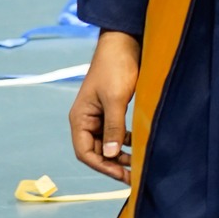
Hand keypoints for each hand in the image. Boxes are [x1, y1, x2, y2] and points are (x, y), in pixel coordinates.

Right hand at [69, 30, 139, 182]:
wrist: (124, 43)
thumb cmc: (116, 68)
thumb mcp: (115, 98)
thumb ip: (113, 126)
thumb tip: (112, 154)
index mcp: (80, 118)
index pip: (85, 152)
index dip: (102, 165)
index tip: (121, 174)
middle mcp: (86, 119)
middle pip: (96, 150)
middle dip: (113, 163)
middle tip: (134, 174)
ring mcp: (99, 114)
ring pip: (107, 142)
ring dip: (120, 153)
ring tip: (139, 162)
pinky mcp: (112, 108)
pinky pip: (116, 131)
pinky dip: (126, 139)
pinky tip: (139, 143)